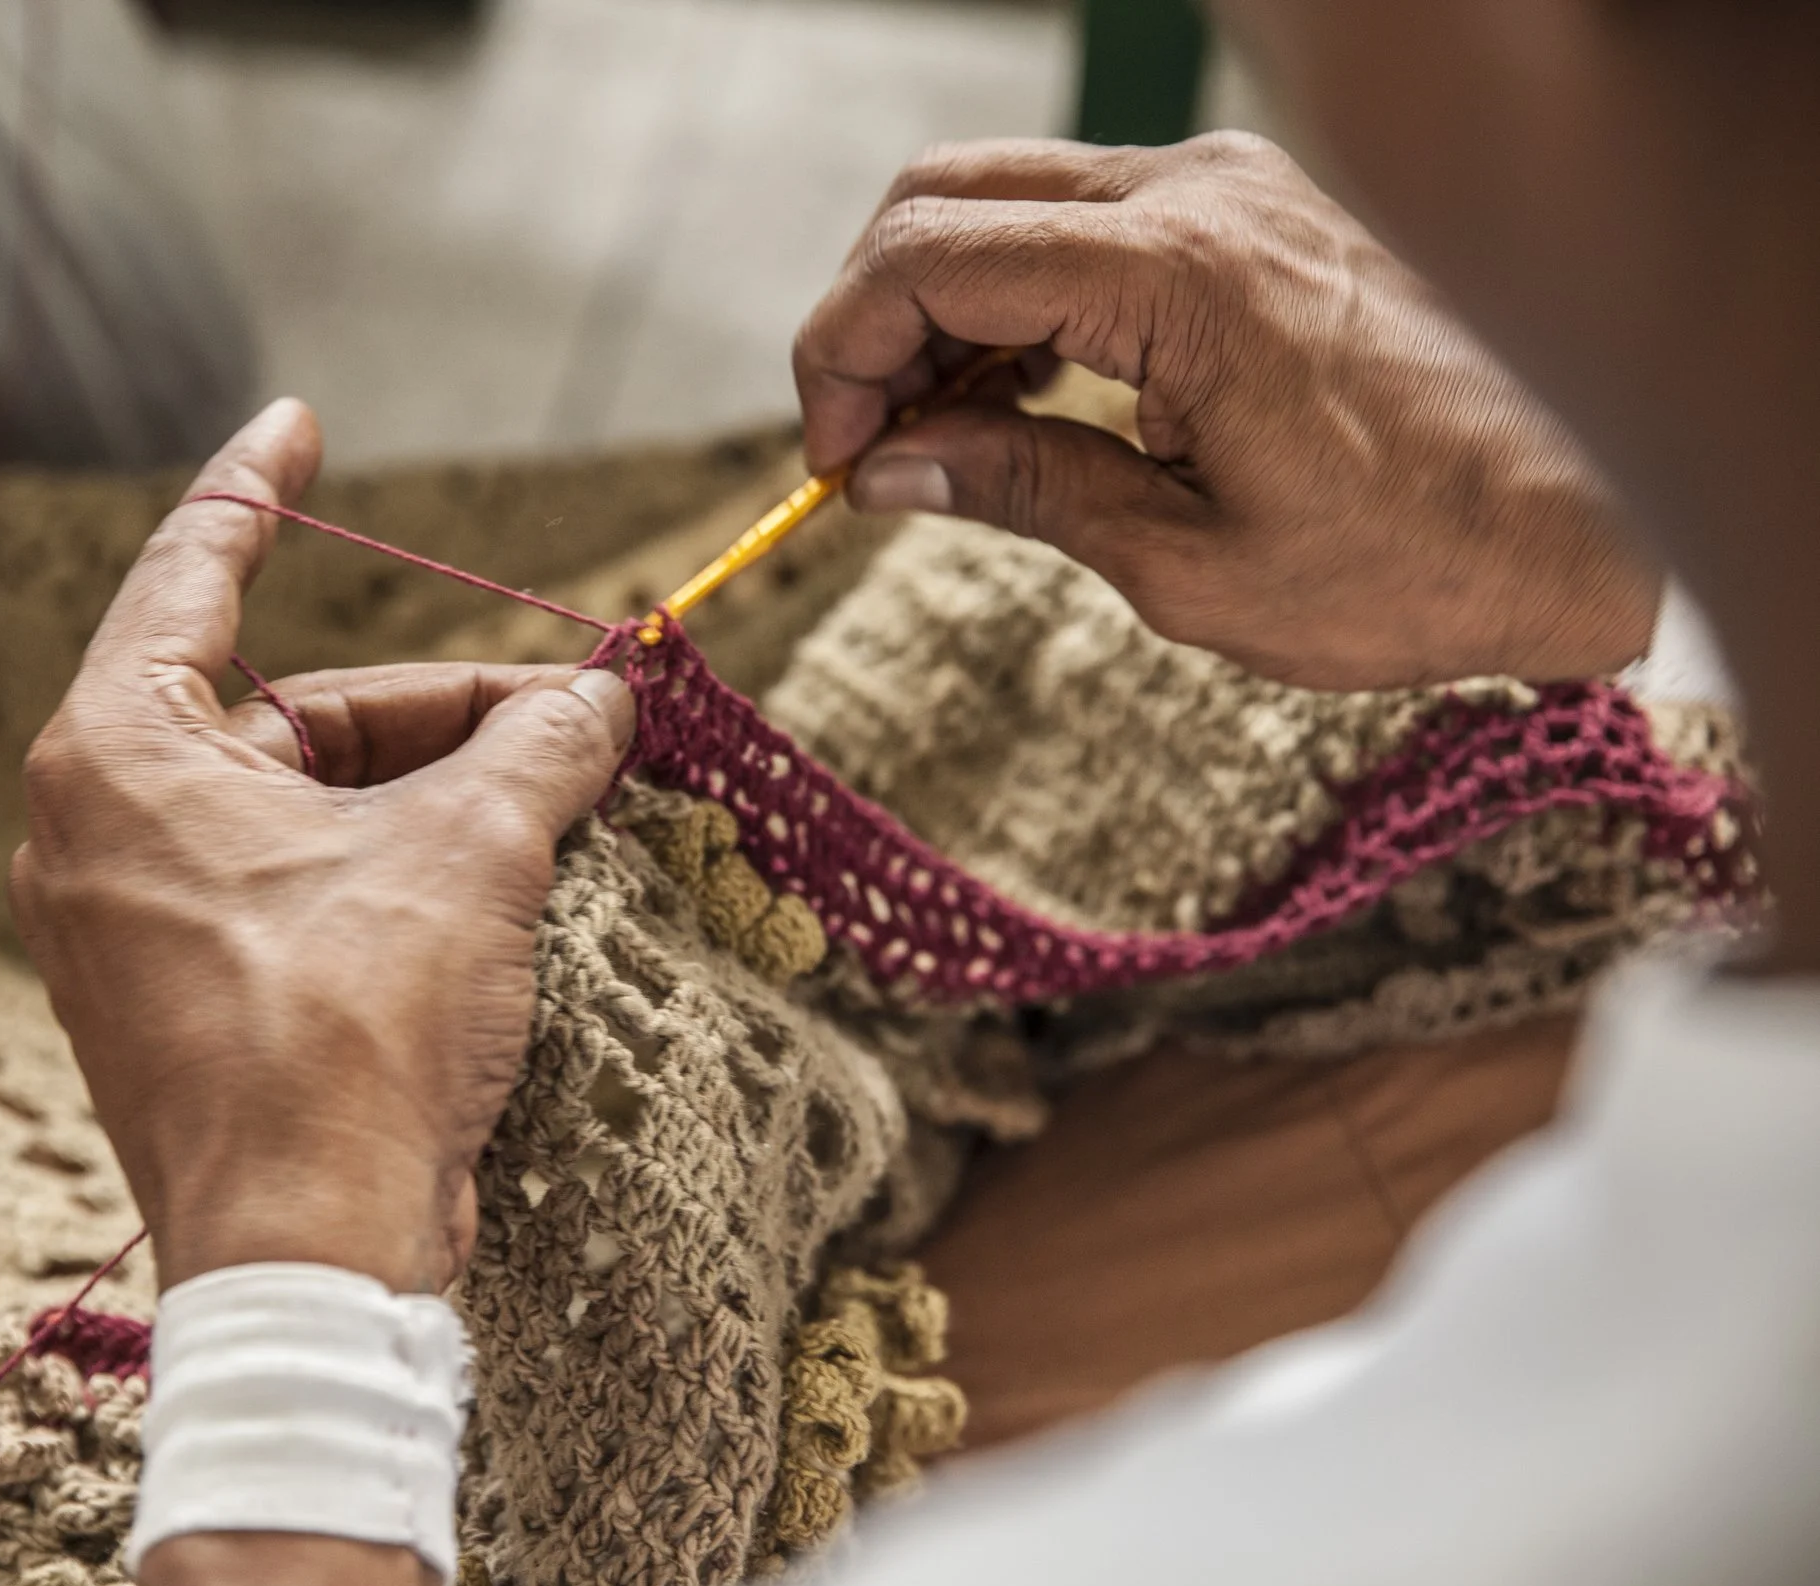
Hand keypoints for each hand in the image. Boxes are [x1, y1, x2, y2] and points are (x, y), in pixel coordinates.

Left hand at [10, 398, 633, 1294]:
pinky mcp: (180, 1008)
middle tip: (573, 713)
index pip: (188, 573)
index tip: (299, 421)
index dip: (256, 487)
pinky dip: (386, 870)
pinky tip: (500, 884)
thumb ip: (537, 747)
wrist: (307, 1255)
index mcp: (117, 756)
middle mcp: (96, 832)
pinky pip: (288, 892)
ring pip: (298, 810)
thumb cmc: (353, 1033)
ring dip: (429, 796)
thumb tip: (605, 696)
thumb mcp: (470, 853)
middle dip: (436, 709)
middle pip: (287, 714)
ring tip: (562, 799)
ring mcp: (130, 930)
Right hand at [794, 132, 1659, 689]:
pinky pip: (1083, 218)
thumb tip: (885, 468)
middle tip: (863, 449)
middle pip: (945, 196)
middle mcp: (1203, 195)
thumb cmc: (1411, 564)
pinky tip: (1012, 395)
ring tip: (933, 439)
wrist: (1584, 528)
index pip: (929, 257)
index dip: (844, 357)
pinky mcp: (1253, 210)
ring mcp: (1234, 188)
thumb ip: (1021, 491)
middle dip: (872, 319)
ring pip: (1007, 195)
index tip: (833, 460)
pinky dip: (1016, 293)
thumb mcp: (1187, 564)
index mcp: (1179, 279)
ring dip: (939, 307)